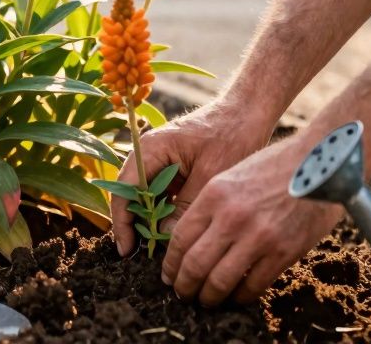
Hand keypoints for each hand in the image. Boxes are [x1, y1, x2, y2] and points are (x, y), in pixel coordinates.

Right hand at [111, 100, 272, 256]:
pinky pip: (159, 193)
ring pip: (144, 197)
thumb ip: (184, 208)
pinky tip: (173, 231)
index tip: (128, 250)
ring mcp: (158, 159)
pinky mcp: (171, 166)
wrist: (248, 112)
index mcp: (150, 149)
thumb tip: (164, 238)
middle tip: (143, 256)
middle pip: (130, 195)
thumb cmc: (231, 136)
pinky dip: (163, 212)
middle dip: (135, 224)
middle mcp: (147, 153)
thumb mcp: (210, 177)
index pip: (124, 190)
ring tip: (159, 248)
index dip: (123, 223)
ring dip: (149, 220)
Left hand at [160, 136, 344, 305]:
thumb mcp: (232, 175)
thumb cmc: (275, 166)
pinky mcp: (284, 251)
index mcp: (214, 195)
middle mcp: (232, 216)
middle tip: (183, 294)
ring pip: (220, 281)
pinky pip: (254, 285)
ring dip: (209, 297)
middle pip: (195, 264)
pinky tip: (237, 296)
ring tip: (206, 301)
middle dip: (184, 286)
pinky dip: (241, 296)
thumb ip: (211, 206)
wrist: (321, 161)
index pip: (180, 238)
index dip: (171, 263)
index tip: (169, 275)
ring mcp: (258, 236)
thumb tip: (194, 240)